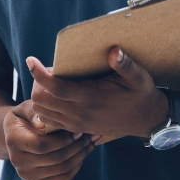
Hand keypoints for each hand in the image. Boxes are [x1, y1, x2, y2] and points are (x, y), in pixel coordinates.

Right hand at [5, 100, 95, 179]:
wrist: (15, 134)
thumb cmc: (25, 117)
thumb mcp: (27, 109)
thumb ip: (35, 113)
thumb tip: (42, 124)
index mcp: (13, 140)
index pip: (42, 145)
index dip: (63, 140)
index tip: (78, 131)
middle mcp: (17, 161)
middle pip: (55, 159)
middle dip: (77, 147)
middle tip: (91, 135)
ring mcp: (26, 174)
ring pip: (62, 169)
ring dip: (80, 156)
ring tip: (91, 143)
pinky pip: (63, 178)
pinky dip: (76, 166)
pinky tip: (82, 154)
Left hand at [28, 47, 167, 139]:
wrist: (148, 120)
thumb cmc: (141, 94)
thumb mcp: (138, 77)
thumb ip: (125, 64)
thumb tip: (114, 51)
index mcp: (91, 97)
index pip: (55, 88)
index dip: (39, 74)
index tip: (30, 59)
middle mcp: (80, 113)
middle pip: (41, 100)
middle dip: (37, 83)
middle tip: (46, 71)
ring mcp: (77, 123)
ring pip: (42, 112)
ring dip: (39, 96)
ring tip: (49, 83)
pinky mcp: (77, 129)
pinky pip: (50, 122)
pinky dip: (45, 109)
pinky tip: (54, 97)